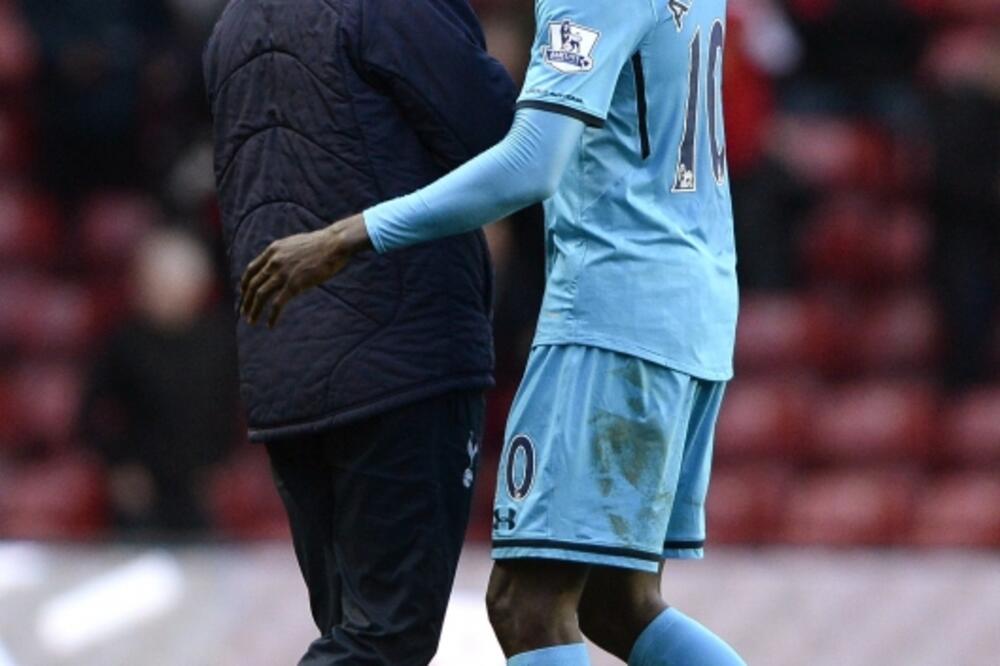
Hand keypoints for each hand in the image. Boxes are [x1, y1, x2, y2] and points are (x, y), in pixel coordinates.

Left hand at [240, 214, 370, 327]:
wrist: (334, 243)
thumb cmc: (320, 244)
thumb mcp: (294, 244)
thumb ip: (284, 254)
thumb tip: (282, 264)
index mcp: (273, 250)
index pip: (251, 269)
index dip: (244, 284)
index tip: (243, 294)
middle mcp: (274, 261)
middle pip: (252, 284)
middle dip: (246, 301)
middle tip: (244, 313)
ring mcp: (283, 273)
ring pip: (260, 295)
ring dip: (254, 310)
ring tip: (252, 321)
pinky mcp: (295, 284)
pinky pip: (277, 304)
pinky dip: (272, 316)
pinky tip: (270, 325)